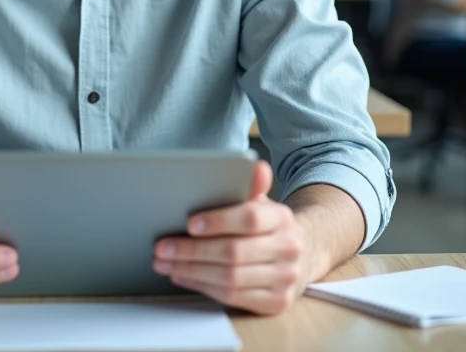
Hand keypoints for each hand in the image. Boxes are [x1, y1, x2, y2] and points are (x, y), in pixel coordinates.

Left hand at [154, 161, 310, 315]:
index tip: (189, 224)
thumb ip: (251, 186)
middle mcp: (288, 248)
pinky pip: (233, 297)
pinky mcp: (276, 302)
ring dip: (191, 271)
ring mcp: (285, 278)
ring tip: (165, 263)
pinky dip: (203, 287)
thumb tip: (254, 165)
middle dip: (192, 251)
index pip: (250, 219)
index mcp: (282, 218)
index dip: (218, 221)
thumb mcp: (261, 203)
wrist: (302, 257)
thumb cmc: (268, 227)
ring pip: (231, 279)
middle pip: (234, 252)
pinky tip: (184, 277)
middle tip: (162, 248)